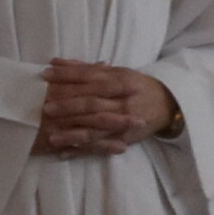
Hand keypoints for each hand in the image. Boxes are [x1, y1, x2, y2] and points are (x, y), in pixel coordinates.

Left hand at [37, 59, 177, 156]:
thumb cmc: (137, 86)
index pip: (90, 77)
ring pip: (95, 127)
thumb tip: (56, 62)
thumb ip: (87, 69)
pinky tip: (64, 152)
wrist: (167, 104)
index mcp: (119, 80)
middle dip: (68, 105)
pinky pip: (100, 146)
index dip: (68, 75)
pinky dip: (81, 150)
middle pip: (92, 102)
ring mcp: (123, 122)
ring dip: (72, 132)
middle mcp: (121, 101)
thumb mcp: (117, 72)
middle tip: (46, 108)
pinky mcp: (123, 138)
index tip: (46, 75)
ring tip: (51, 136)